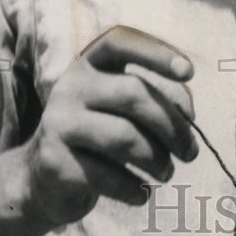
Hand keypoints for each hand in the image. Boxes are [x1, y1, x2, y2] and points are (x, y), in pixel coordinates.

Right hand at [23, 25, 197, 226]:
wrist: (44, 179)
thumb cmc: (100, 135)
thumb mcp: (126, 110)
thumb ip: (160, 100)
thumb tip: (187, 114)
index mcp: (89, 64)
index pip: (120, 42)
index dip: (156, 52)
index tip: (189, 72)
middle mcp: (70, 86)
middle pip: (133, 93)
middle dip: (172, 125)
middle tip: (190, 152)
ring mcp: (58, 123)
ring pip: (124, 137)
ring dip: (157, 160)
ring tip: (167, 172)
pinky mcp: (54, 162)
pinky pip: (109, 176)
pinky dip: (135, 188)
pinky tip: (142, 193)